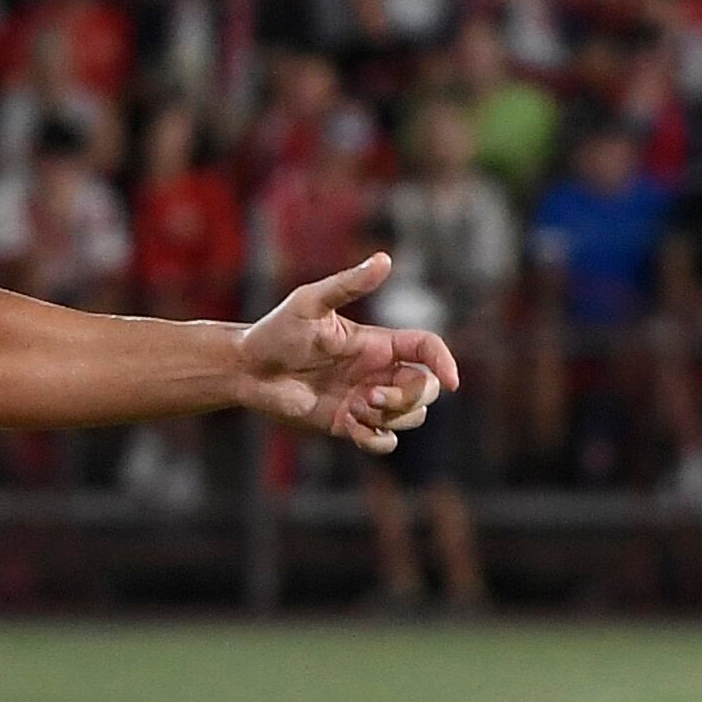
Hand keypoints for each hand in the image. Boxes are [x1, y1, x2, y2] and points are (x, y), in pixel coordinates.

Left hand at [232, 254, 462, 453]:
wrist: (248, 369)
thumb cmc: (277, 330)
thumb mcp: (311, 303)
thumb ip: (348, 284)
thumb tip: (384, 260)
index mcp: (377, 343)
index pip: (427, 348)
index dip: (445, 361)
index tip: (452, 382)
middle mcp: (378, 371)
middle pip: (426, 388)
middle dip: (409, 398)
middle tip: (370, 398)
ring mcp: (365, 399)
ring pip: (410, 416)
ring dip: (390, 418)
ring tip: (353, 410)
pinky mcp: (349, 424)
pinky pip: (383, 441)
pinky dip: (376, 439)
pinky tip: (351, 427)